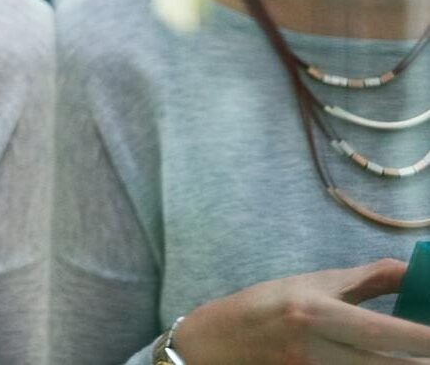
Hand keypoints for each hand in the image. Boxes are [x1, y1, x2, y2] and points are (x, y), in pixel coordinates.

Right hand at [173, 259, 429, 363]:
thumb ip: (366, 280)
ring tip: (419, 358)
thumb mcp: (313, 284)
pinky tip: (386, 363)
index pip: (384, 332)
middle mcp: (317, 349)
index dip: (423, 338)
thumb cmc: (267, 305)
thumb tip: (415, 271)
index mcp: (317, 313)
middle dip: (422, 361)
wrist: (219, 342)